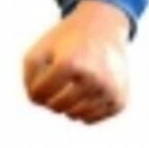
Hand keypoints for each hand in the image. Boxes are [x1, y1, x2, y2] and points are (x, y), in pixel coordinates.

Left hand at [21, 0, 130, 123]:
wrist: (104, 27)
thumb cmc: (66, 42)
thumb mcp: (39, 50)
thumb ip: (28, 78)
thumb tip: (39, 103)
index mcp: (70, 63)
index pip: (38, 95)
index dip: (35, 88)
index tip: (43, 75)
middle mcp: (93, 78)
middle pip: (56, 107)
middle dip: (51, 97)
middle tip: (59, 80)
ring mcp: (109, 90)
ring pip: (74, 116)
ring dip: (67, 105)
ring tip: (72, 84)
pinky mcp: (120, 100)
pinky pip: (91, 119)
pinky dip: (84, 110)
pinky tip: (86, 92)